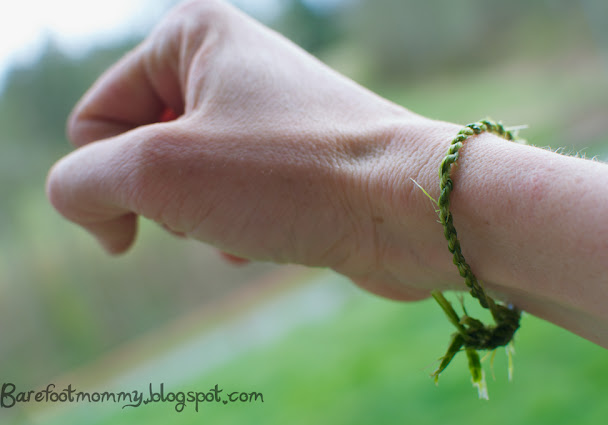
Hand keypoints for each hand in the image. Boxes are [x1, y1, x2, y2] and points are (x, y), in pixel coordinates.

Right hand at [46, 0, 458, 300]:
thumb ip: (81, 181)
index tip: (128, 227)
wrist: (408, 209)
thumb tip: (85, 200)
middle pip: (143, 151)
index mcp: (193, 36)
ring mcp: (266, 116)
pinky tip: (272, 237)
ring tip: (252, 216)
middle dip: (165, 197)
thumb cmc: (290, 177)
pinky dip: (237, 230)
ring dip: (201, 218)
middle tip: (216, 200)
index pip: (95, 118)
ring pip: (187, 184)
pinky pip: (231, 203)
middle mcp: (233, 66)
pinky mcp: (292, 163)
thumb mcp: (157, 171)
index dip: (103, 178)